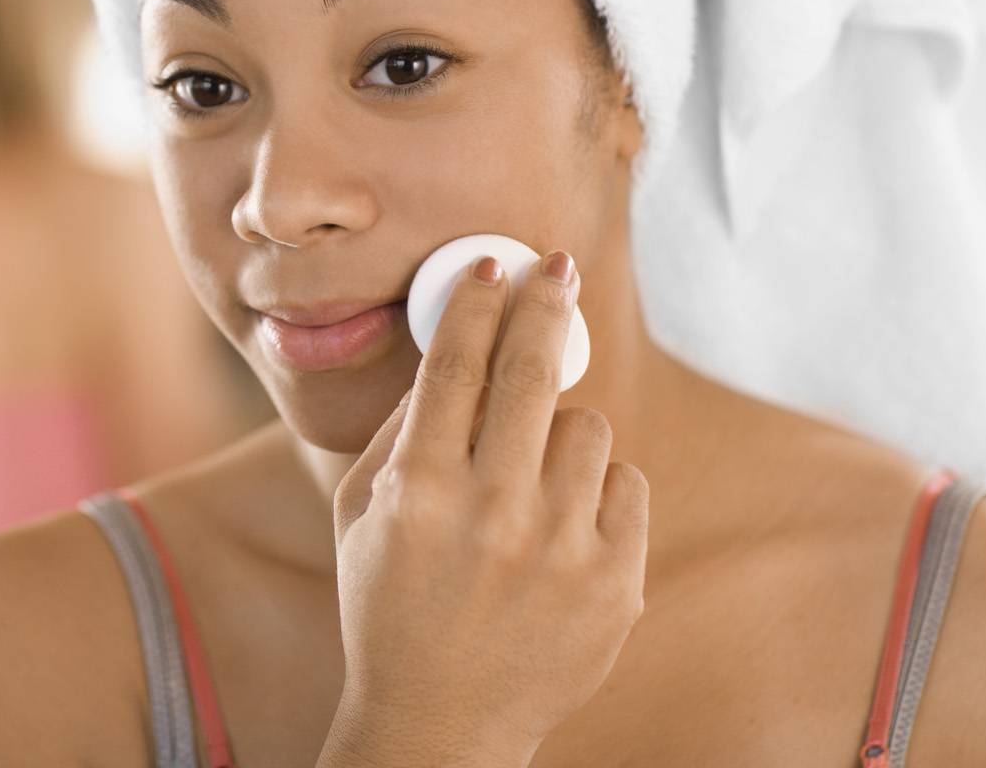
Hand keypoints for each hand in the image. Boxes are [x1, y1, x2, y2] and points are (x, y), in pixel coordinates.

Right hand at [319, 252, 647, 767]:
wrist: (441, 721)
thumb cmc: (388, 604)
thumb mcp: (360, 514)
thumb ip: (398, 431)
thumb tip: (449, 348)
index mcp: (418, 491)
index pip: (455, 367)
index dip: (476, 303)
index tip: (494, 264)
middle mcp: (492, 514)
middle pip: (532, 372)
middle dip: (545, 303)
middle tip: (556, 268)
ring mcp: (560, 551)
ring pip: (587, 426)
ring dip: (560, 432)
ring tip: (532, 477)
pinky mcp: (615, 583)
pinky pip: (626, 482)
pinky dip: (596, 490)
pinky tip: (561, 526)